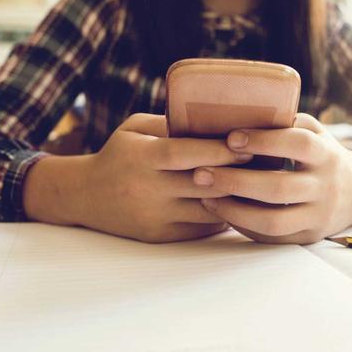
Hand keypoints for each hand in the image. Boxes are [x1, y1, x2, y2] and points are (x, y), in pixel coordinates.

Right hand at [69, 113, 252, 242]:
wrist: (84, 196)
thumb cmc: (118, 154)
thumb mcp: (135, 128)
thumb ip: (170, 123)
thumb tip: (215, 115)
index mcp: (142, 157)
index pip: (184, 153)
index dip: (217, 150)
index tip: (246, 144)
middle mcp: (148, 189)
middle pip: (202, 183)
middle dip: (237, 174)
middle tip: (267, 163)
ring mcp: (154, 216)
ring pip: (208, 210)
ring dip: (236, 198)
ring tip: (260, 184)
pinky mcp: (160, 236)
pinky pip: (201, 228)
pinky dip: (223, 216)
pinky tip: (239, 203)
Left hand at [192, 113, 351, 244]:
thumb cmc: (323, 154)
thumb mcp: (315, 131)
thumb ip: (285, 122)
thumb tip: (237, 108)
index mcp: (326, 154)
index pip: (297, 145)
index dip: (264, 141)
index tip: (230, 138)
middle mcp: (325, 186)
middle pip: (278, 188)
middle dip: (235, 181)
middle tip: (201, 173)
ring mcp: (317, 215)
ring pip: (273, 221)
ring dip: (233, 210)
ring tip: (205, 196)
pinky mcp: (307, 236)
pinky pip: (271, 237)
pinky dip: (243, 224)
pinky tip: (221, 210)